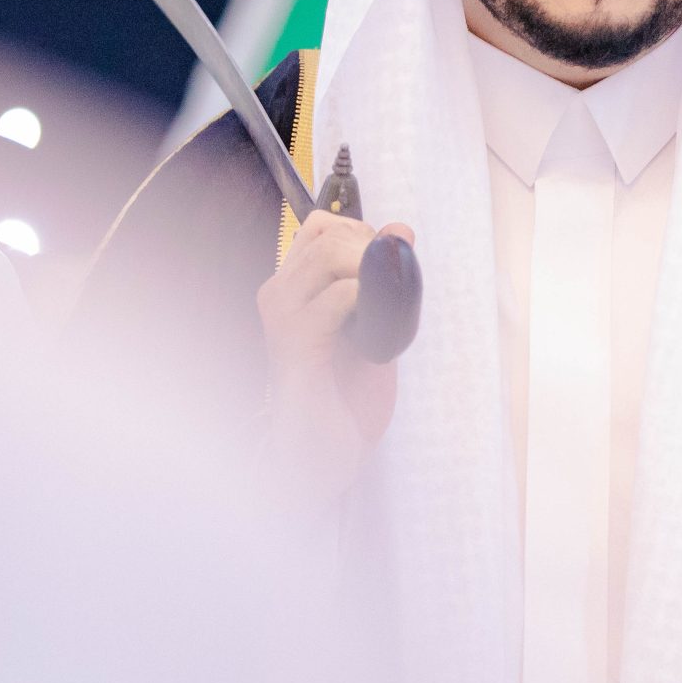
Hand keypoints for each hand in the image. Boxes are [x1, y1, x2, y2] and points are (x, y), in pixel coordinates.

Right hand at [255, 209, 409, 507]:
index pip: (321, 225)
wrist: (322, 457)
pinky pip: (337, 297)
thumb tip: (402, 229)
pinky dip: (369, 300)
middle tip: (391, 296)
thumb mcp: (372, 325)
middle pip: (330, 234)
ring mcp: (281, 317)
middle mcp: (278, 295)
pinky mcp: (294, 343)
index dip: (362, 235)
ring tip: (385, 313)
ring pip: (331, 255)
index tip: (384, 272)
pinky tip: (376, 329)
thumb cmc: (345, 396)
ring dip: (373, 273)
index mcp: (292, 287)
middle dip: (374, 253)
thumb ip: (382, 278)